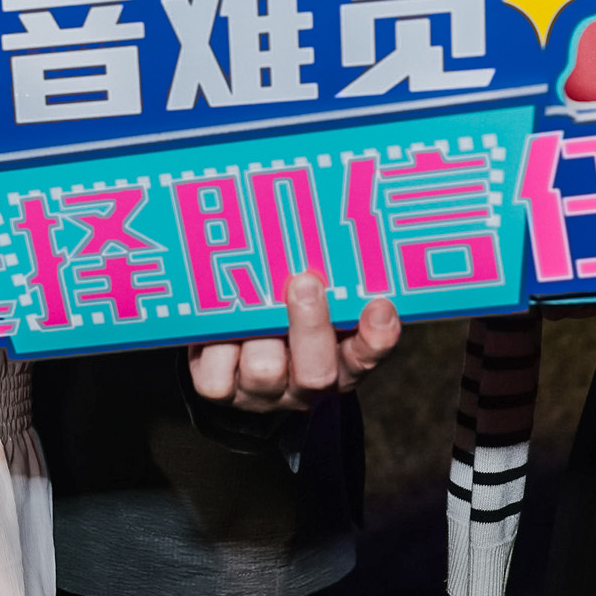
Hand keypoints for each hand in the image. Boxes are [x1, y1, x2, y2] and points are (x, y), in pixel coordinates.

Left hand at [186, 273, 400, 412]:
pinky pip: (216, 380)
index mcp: (341, 360)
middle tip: (304, 282)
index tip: (380, 306)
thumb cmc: (279, 305)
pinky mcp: (224, 392)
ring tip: (246, 297)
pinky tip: (214, 323)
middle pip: (318, 373)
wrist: (229, 352)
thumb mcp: (310, 290)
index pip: (369, 354)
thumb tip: (328, 203)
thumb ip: (324, 269)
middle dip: (310, 326)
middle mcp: (306, 382)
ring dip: (255, 333)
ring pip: (264, 372)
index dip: (377, 337)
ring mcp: (264, 392)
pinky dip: (215, 349)